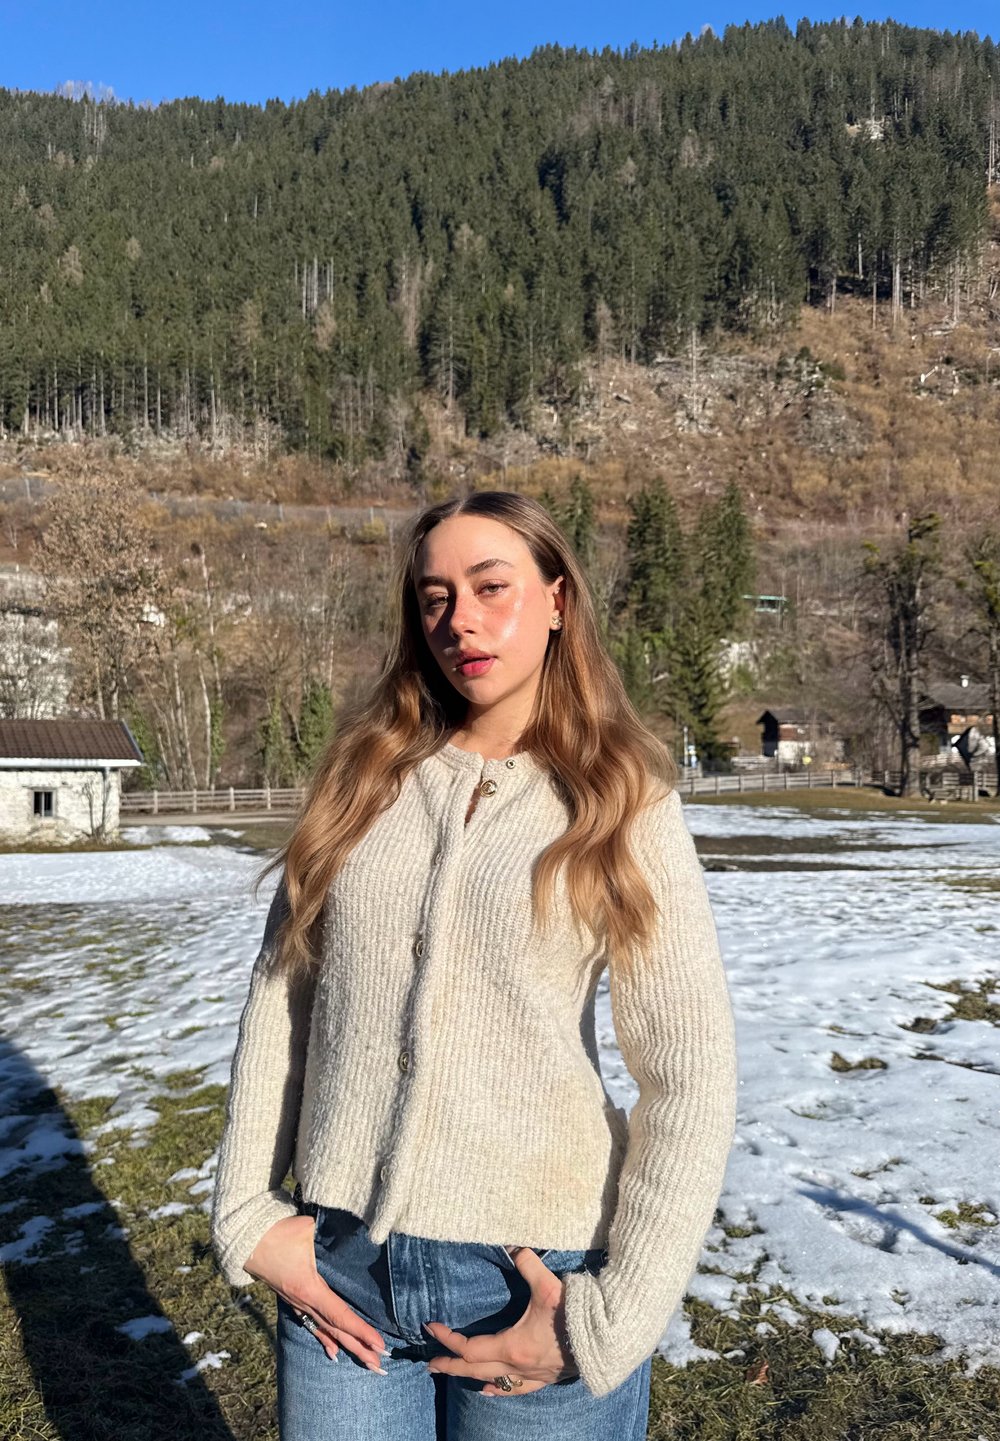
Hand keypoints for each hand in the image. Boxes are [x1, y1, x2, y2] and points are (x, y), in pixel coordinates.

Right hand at [244, 1214, 388, 1372]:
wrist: (246, 1239)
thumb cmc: (278, 1232)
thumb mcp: (307, 1229)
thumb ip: (330, 1235)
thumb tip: (355, 1229)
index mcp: (309, 1288)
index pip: (340, 1315)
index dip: (361, 1331)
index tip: (380, 1345)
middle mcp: (303, 1302)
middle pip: (335, 1330)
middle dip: (359, 1349)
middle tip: (381, 1367)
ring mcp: (297, 1303)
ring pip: (325, 1330)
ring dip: (347, 1347)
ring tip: (365, 1363)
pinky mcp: (292, 1299)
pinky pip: (311, 1324)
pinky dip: (325, 1339)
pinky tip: (333, 1352)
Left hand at [423, 1246, 577, 1395]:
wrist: (605, 1339)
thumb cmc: (574, 1314)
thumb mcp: (548, 1285)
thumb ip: (527, 1263)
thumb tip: (512, 1245)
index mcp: (512, 1345)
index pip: (469, 1347)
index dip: (447, 1339)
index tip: (431, 1328)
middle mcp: (517, 1366)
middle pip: (474, 1370)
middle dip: (450, 1365)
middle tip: (430, 1363)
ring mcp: (531, 1376)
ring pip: (492, 1383)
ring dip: (470, 1378)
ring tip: (454, 1373)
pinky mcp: (545, 1379)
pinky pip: (515, 1390)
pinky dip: (498, 1389)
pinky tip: (490, 1390)